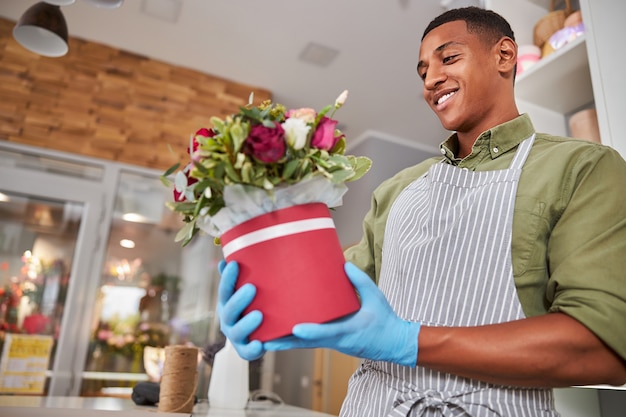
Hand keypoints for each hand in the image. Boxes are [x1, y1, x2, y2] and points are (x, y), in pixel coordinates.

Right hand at [217, 260, 264, 360]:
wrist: (261, 333)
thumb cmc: (253, 306)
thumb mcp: (244, 290)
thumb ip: (235, 278)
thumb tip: (226, 260)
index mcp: (226, 304)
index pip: (224, 290)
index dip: (228, 278)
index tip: (235, 265)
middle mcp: (227, 320)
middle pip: (229, 311)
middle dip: (238, 300)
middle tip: (251, 288)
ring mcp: (235, 336)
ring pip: (236, 332)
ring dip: (246, 324)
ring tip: (259, 315)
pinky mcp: (246, 350)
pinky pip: (247, 352)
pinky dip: (252, 349)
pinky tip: (260, 344)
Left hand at [264, 262, 420, 366]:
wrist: (392, 342)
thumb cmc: (384, 321)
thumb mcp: (376, 298)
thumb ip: (360, 281)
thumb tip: (344, 264)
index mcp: (348, 331)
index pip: (328, 333)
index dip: (311, 331)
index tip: (296, 328)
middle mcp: (336, 340)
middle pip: (307, 343)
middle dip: (285, 341)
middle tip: (264, 337)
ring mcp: (332, 343)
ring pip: (304, 344)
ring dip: (285, 342)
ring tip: (263, 337)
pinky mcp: (330, 342)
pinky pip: (308, 342)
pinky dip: (294, 339)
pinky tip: (279, 333)